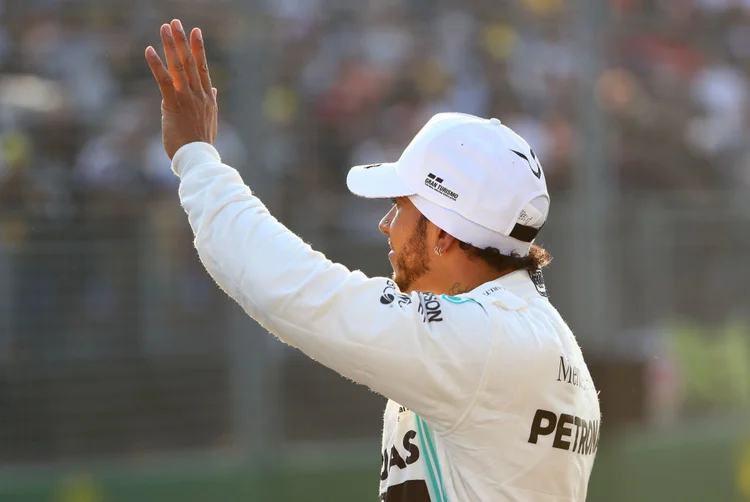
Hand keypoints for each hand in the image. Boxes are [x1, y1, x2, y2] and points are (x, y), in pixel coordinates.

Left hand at [145, 19, 217, 159]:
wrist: (198, 158)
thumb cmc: (201, 143)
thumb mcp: (210, 120)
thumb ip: (210, 102)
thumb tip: (212, 89)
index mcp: (207, 98)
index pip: (202, 68)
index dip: (199, 49)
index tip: (196, 32)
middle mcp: (199, 94)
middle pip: (190, 62)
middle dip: (183, 41)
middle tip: (176, 22)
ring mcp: (187, 99)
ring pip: (179, 67)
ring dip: (171, 46)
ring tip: (165, 28)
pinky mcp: (173, 105)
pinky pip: (164, 80)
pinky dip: (156, 64)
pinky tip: (149, 50)